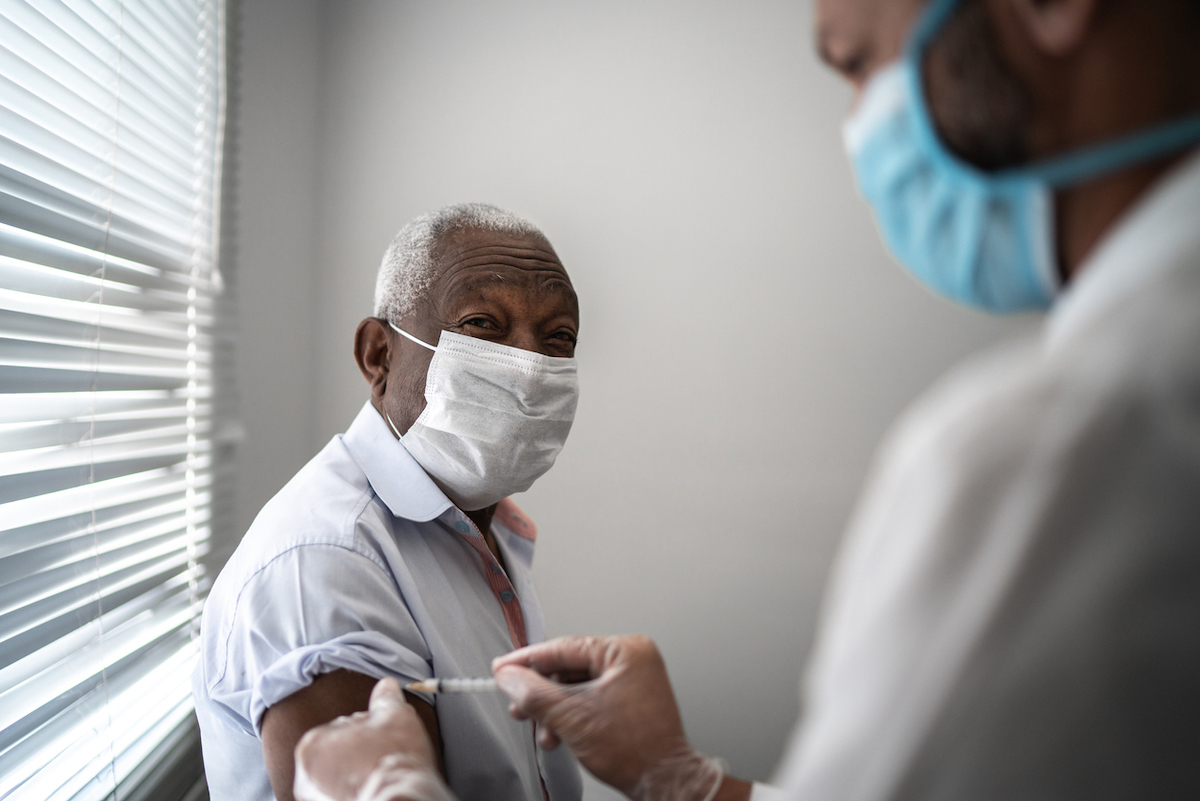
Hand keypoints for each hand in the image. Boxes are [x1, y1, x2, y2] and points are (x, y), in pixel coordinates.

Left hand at [293, 678, 451, 800]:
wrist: (398, 798)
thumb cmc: (392, 759)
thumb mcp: (395, 716)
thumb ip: (386, 698)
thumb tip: (386, 685)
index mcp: (312, 743)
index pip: (345, 728)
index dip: (371, 732)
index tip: (384, 742)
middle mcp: (304, 776)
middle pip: (340, 756)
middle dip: (361, 756)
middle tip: (384, 760)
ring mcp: (316, 798)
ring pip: (342, 778)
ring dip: (359, 775)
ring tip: (379, 777)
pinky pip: (343, 794)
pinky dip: (356, 792)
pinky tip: (373, 789)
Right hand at [492, 636, 723, 800]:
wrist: (664, 783)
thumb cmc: (635, 750)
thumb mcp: (571, 717)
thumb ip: (534, 693)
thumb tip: (508, 677)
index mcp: (625, 651)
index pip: (564, 647)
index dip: (527, 660)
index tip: (502, 668)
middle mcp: (632, 659)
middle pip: (569, 667)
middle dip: (541, 692)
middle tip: (517, 704)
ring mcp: (633, 680)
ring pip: (577, 686)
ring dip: (553, 709)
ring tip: (540, 728)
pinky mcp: (630, 700)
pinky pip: (590, 698)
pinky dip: (571, 715)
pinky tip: (558, 734)